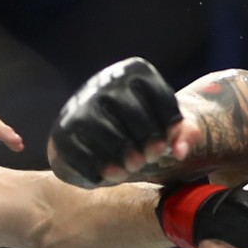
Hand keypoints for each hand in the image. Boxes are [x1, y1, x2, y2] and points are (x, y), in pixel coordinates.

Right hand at [47, 57, 197, 187]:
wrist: (91, 134)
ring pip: (105, 131)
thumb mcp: (165, 124)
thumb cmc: (138, 127)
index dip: (168, 125)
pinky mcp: (63, 130)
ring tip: (131, 169)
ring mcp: (80, 104)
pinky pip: (82, 150)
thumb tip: (180, 152)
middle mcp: (105, 82)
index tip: (166, 144)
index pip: (158, 96)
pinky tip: (111, 175)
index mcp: (133, 72)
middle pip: (131, 112)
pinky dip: (99, 167)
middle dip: (145, 141)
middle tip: (149, 159)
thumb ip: (185, 134)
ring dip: (122, 156)